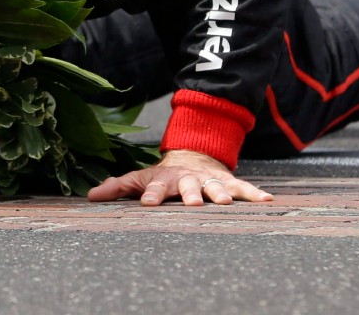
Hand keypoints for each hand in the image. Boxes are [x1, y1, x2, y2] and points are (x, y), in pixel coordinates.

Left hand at [87, 149, 272, 205]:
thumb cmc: (161, 176)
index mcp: (164, 180)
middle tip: (193, 204)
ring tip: (225, 203)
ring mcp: (208, 180)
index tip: (148, 204)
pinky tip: (268, 201)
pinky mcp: (227, 182)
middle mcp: (187, 179)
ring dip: (220, 194)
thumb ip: (117, 187)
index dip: (152, 195)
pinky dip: (254, 194)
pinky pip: (242, 188)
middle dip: (190, 194)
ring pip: (215, 187)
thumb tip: (90, 196)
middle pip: (188, 186)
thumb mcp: (138, 178)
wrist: (192, 155)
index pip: (155, 187)